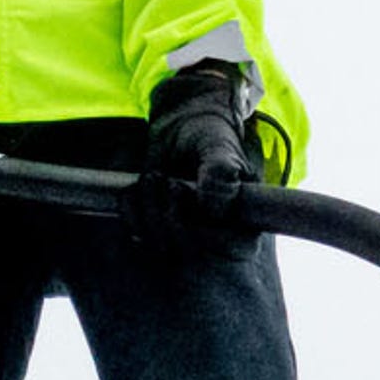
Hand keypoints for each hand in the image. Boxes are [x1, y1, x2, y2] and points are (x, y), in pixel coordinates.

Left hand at [128, 60, 261, 250]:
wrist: (183, 129)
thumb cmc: (209, 135)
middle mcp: (220, 236)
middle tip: (161, 178)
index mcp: (246, 221)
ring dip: (148, 210)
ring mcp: (189, 238)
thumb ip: (222, 172)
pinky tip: (136, 189)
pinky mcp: (162, 233)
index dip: (202, 230)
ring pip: (162, 247)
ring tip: (152, 177)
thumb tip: (215, 211)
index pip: (230, 247)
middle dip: (168, 214)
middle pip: (190, 250)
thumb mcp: (218, 146)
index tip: (180, 189)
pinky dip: (132, 213)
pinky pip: (141, 238)